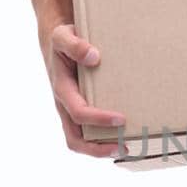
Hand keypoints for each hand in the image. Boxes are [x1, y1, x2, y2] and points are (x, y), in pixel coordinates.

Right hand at [42, 21, 126, 157]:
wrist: (58, 42)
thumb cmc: (63, 39)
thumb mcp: (63, 37)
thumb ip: (75, 45)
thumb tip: (93, 57)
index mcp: (62, 89)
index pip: (78, 112)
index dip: (98, 119)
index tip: (121, 119)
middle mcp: (66, 105)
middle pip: (76, 138)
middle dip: (98, 148)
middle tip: (124, 147)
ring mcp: (72, 110)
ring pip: (82, 140)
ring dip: (102, 149)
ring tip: (128, 148)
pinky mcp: (81, 110)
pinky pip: (89, 132)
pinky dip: (104, 139)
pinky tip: (124, 136)